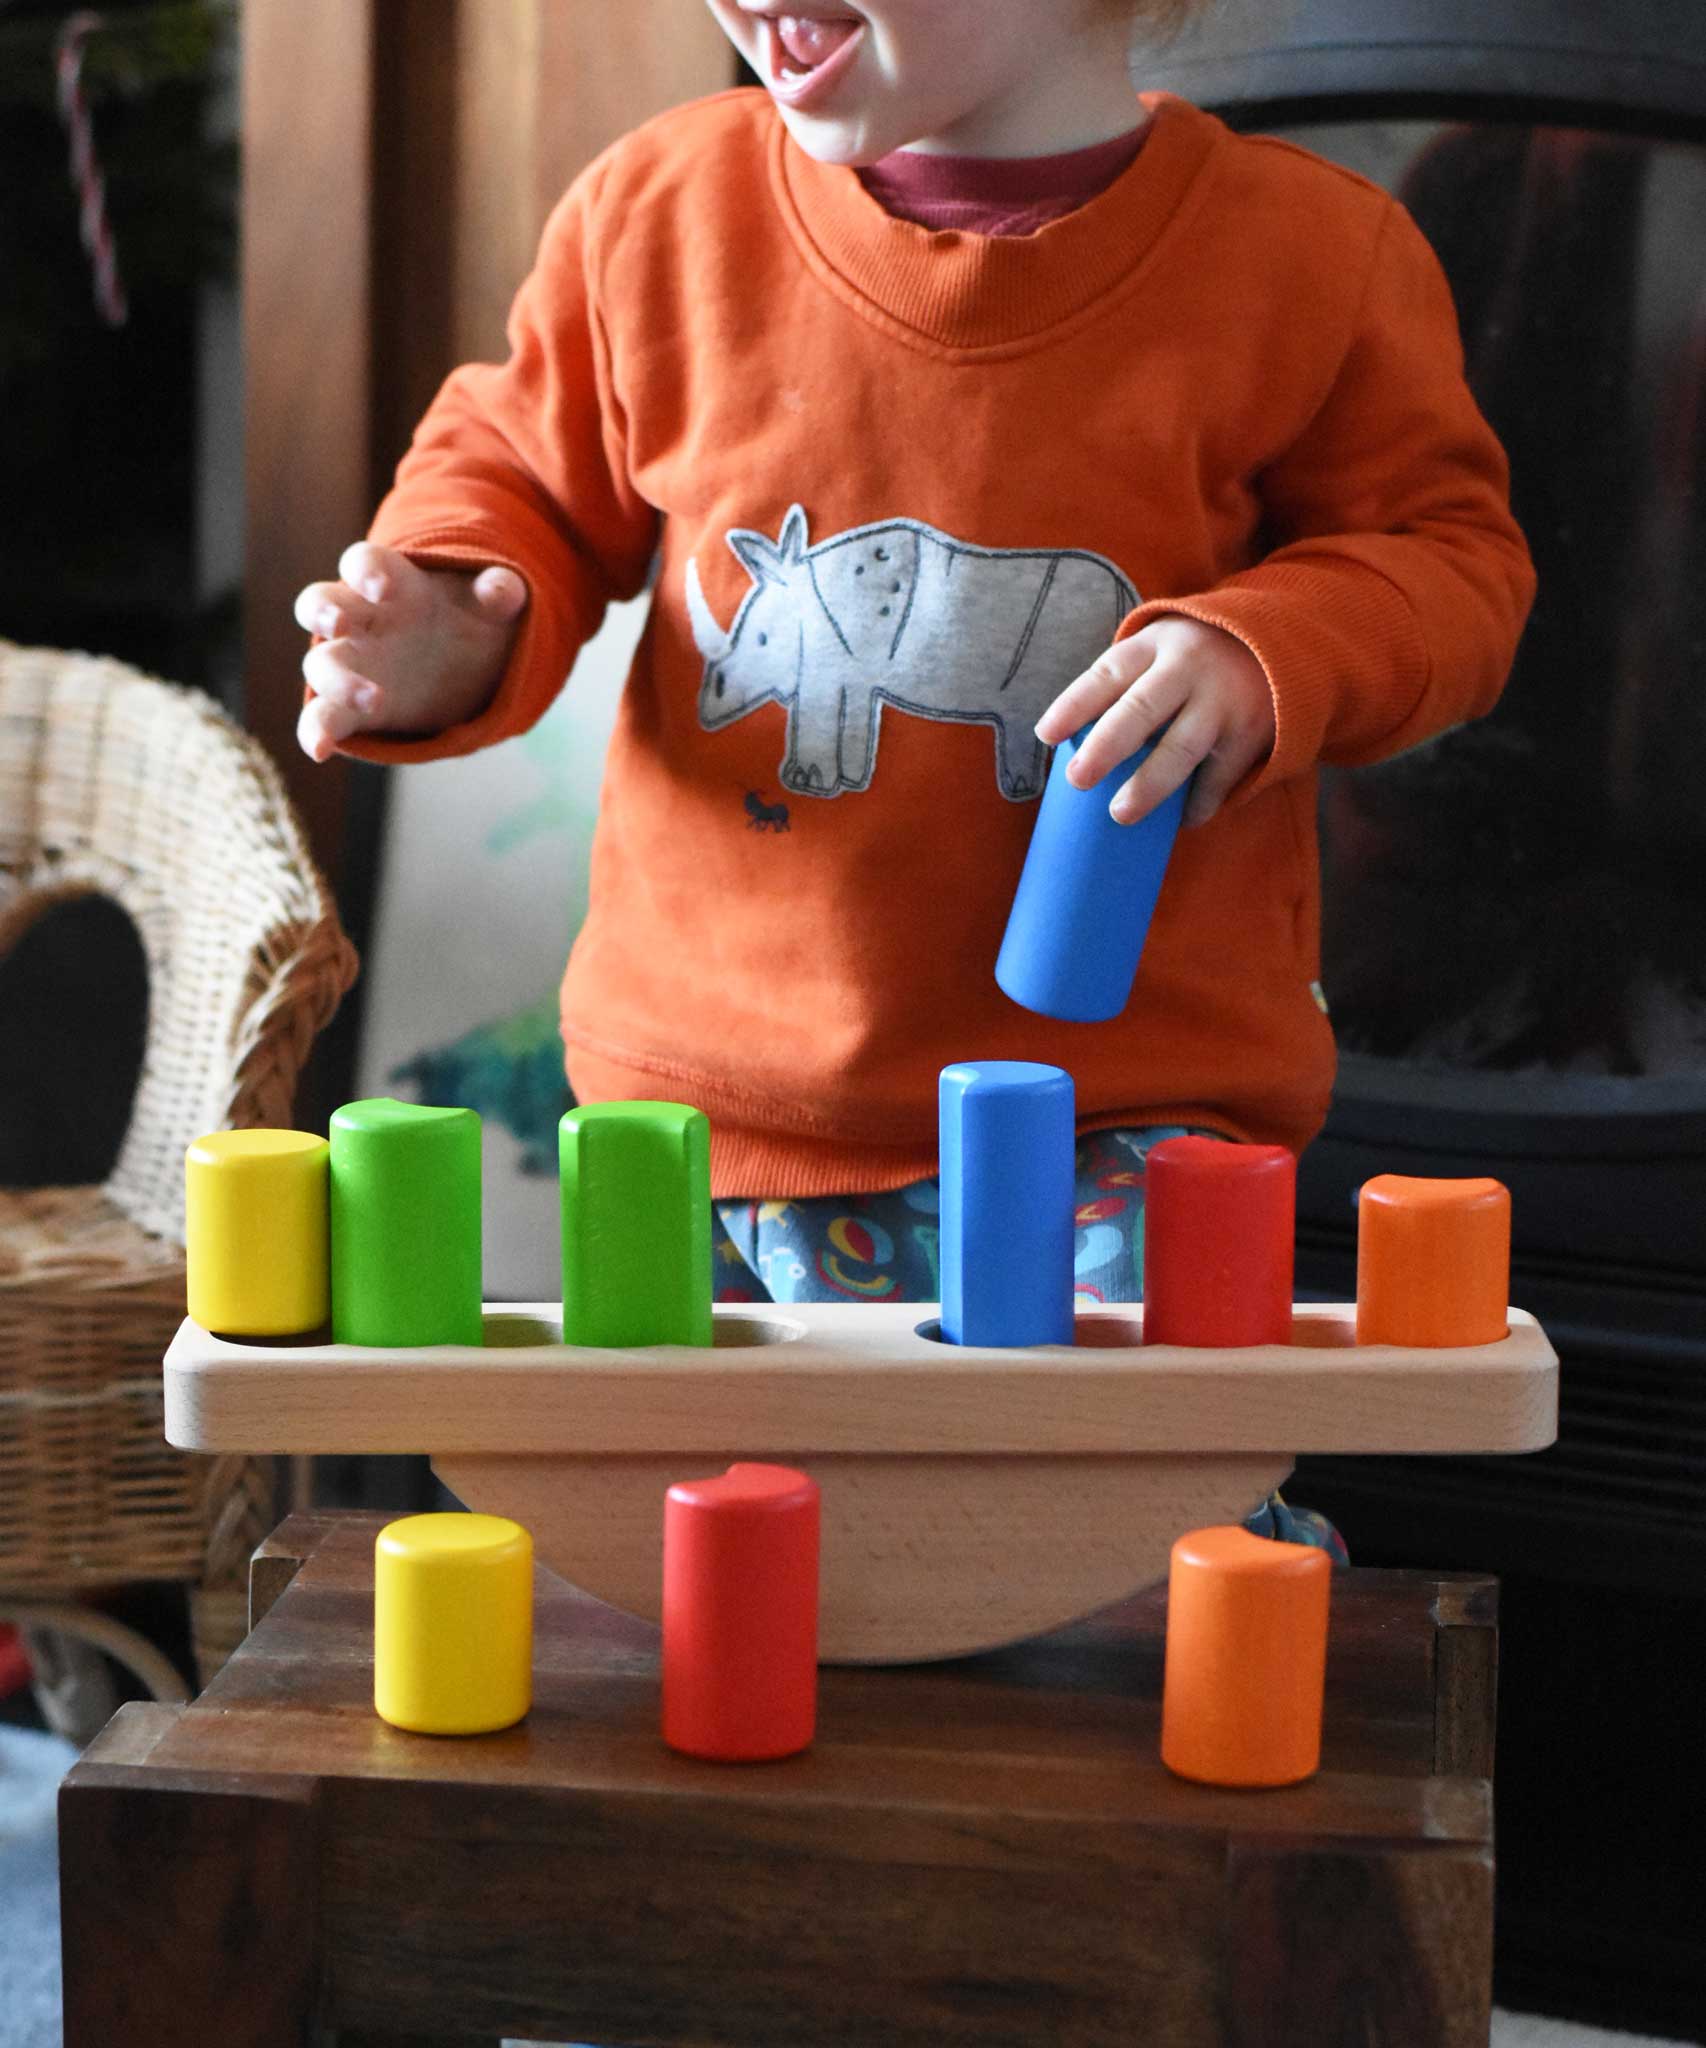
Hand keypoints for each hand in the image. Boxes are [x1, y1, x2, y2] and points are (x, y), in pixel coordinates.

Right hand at [293, 543, 527, 760]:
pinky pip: (323, 716)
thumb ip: (500, 591)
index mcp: (393, 582)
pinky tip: (319, 750)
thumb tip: (501, 588)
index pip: (362, 561)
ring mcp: (353, 663)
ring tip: (375, 701)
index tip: (382, 589)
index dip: (364, 570)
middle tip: (339, 625)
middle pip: (319, 603)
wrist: (474, 669)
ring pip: (319, 663)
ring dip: (335, 680)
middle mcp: (361, 619)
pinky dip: (315, 732)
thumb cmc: (474, 621)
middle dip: (322, 611)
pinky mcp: (353, 707)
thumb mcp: (495, 605)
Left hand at [1035, 616, 1274, 826]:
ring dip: (1149, 784)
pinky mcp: (1251, 731)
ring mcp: (1222, 700)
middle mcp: (1187, 668)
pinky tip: (1181, 820)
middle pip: (1141, 710)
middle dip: (1106, 746)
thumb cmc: (1195, 658)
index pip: (1107, 675)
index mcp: (1154, 646)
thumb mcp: (1160, 650)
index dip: (1074, 705)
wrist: (1281, 641)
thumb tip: (1069, 745)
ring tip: (1120, 813)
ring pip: (1181, 747)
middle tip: (1078, 778)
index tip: (1045, 735)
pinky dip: (1198, 803)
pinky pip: (1219, 776)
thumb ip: (1125, 685)